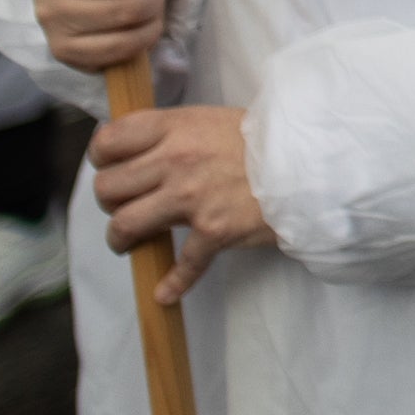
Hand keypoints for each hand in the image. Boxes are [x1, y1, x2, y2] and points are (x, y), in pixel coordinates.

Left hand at [87, 106, 270, 307]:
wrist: (312, 161)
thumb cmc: (267, 140)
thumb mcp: (214, 121)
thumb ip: (175, 135)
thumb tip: (142, 156)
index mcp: (176, 127)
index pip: (109, 141)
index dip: (102, 159)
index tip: (112, 169)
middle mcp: (175, 160)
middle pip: (107, 188)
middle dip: (110, 203)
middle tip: (125, 207)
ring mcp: (191, 197)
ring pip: (124, 225)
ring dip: (121, 240)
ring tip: (132, 242)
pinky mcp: (212, 231)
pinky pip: (180, 265)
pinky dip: (172, 284)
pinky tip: (166, 293)